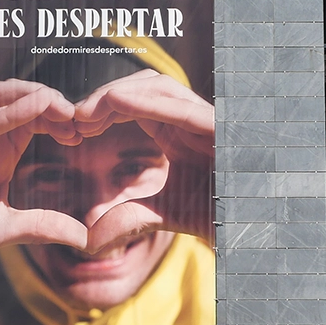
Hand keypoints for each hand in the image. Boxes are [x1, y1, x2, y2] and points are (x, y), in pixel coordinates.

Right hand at [0, 80, 87, 260]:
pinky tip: (41, 106)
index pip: (29, 115)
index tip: (78, 132)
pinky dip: (13, 111)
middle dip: (46, 96)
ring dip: (31, 93)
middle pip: (13, 94)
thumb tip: (83, 238)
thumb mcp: (9, 228)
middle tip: (74, 114)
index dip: (55, 115)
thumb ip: (44, 226)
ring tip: (60, 107)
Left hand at [73, 70, 214, 251]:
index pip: (135, 102)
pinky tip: (114, 103)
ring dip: (119, 93)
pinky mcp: (219, 127)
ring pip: (159, 86)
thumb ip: (128, 217)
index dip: (103, 106)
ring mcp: (207, 118)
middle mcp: (191, 118)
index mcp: (176, 130)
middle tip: (75, 116)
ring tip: (87, 113)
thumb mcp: (160, 214)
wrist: (250, 226)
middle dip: (106, 95)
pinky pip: (179, 105)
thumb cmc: (213, 215)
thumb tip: (89, 238)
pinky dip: (144, 100)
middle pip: (145, 86)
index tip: (74, 127)